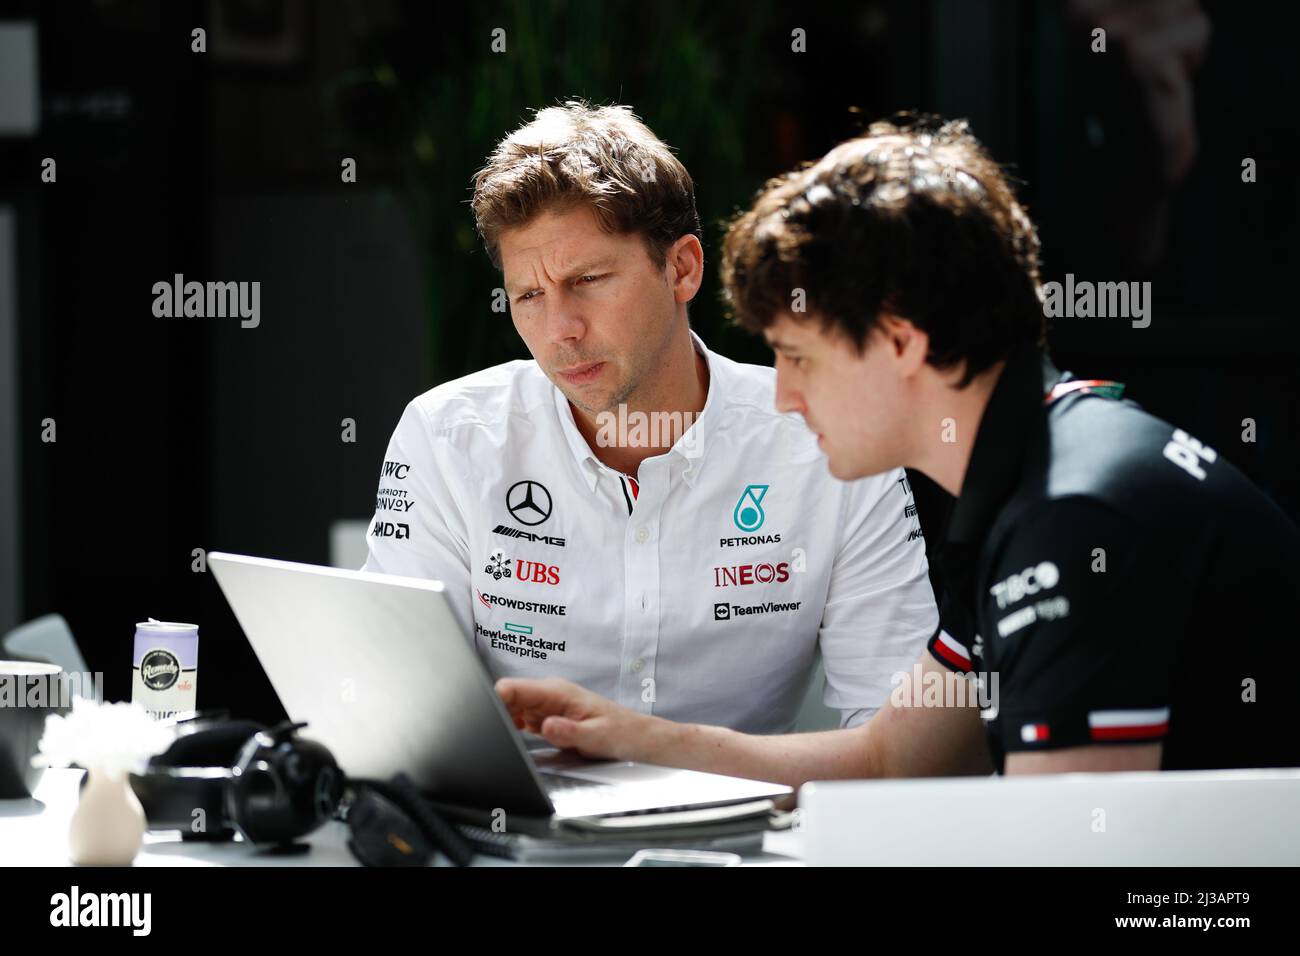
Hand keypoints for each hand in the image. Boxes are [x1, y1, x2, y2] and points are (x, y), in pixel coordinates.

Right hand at [494, 676, 658, 761]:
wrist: (633, 736)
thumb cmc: (620, 732)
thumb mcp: (596, 736)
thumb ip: (569, 731)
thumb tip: (546, 725)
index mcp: (558, 693)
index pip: (515, 687)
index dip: (496, 698)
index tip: (487, 713)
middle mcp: (549, 694)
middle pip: (508, 696)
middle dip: (498, 711)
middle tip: (497, 733)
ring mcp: (547, 704)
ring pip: (512, 706)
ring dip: (505, 719)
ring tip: (508, 736)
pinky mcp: (547, 716)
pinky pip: (522, 717)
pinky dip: (514, 726)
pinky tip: (518, 736)